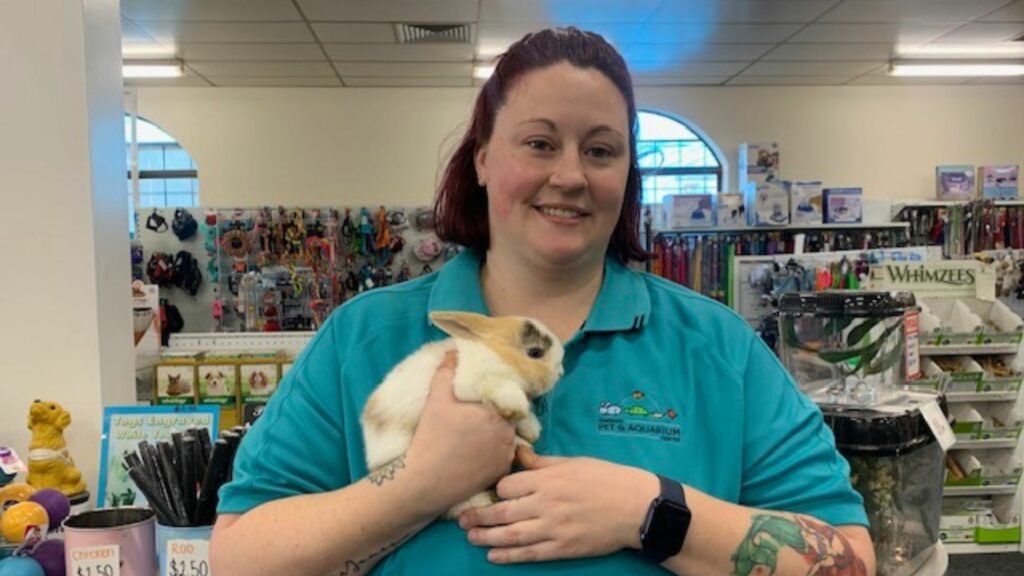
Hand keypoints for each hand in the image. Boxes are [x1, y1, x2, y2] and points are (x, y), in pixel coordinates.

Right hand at [404, 352, 517, 516]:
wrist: (424, 480)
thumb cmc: (431, 436)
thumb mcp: (436, 399)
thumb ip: (447, 371)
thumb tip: (454, 351)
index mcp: (496, 412)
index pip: (507, 397)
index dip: (498, 394)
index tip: (485, 396)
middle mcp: (508, 434)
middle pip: (508, 417)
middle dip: (498, 414)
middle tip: (479, 414)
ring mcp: (506, 455)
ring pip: (508, 437)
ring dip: (498, 434)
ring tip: (479, 433)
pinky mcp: (500, 473)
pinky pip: (503, 457)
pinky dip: (495, 453)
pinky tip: (478, 452)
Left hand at [458, 446, 659, 563]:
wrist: (636, 507)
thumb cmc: (606, 479)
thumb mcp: (573, 463)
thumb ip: (542, 463)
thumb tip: (518, 454)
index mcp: (548, 479)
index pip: (507, 484)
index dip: (496, 489)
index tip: (490, 492)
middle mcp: (546, 504)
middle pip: (503, 511)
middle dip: (480, 516)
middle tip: (462, 519)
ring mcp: (553, 528)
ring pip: (511, 535)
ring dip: (487, 537)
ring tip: (471, 537)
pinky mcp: (562, 548)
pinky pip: (529, 554)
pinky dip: (508, 556)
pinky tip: (493, 556)